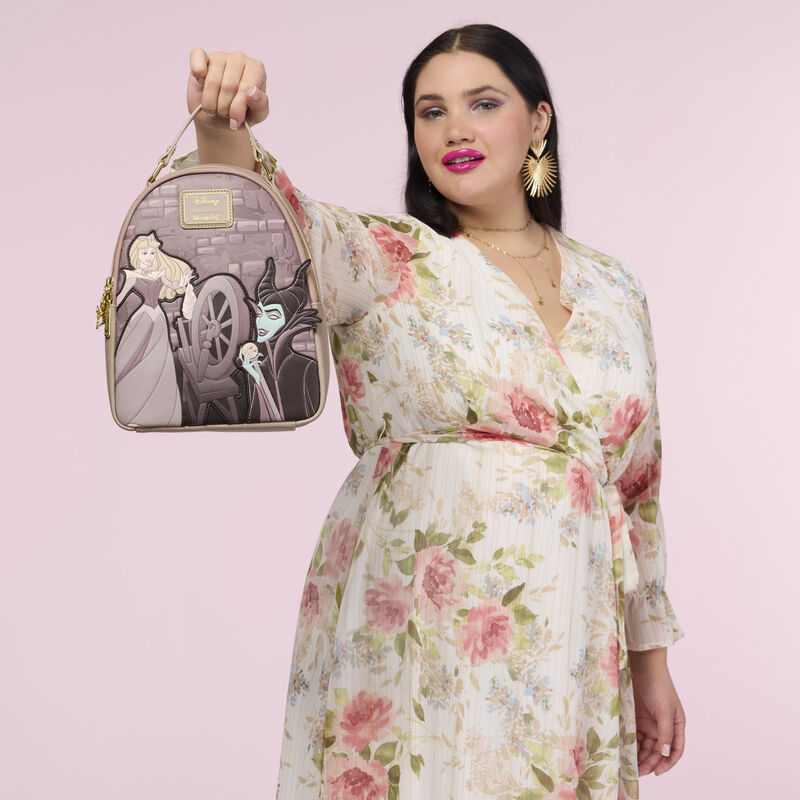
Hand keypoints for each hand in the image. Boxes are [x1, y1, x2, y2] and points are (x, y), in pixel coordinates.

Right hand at [187, 48, 268, 131]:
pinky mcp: (201, 56)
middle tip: (223, 114)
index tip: (234, 120)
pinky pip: (198, 57)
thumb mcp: (255, 116)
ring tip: (213, 107)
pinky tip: (201, 82)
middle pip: (229, 85)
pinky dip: (198, 72)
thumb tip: (253, 92)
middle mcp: (240, 59)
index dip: (237, 109)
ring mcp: (221, 56)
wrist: (218, 118)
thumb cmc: (239, 114)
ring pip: (213, 80)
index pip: (247, 88)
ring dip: (210, 102)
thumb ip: (260, 106)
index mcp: (257, 70)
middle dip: (224, 108)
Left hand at [630, 651, 685, 776]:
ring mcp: (648, 722)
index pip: (675, 750)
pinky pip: (633, 735)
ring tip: (629, 766)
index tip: (657, 772)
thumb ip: (665, 732)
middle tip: (637, 772)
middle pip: (657, 751)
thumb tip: (665, 753)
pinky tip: (624, 752)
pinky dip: (630, 744)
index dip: (668, 763)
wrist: (642, 665)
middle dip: (649, 762)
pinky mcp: (635, 718)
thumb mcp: (665, 710)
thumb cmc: (658, 685)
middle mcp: (662, 726)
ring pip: (645, 746)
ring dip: (639, 756)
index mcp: (675, 725)